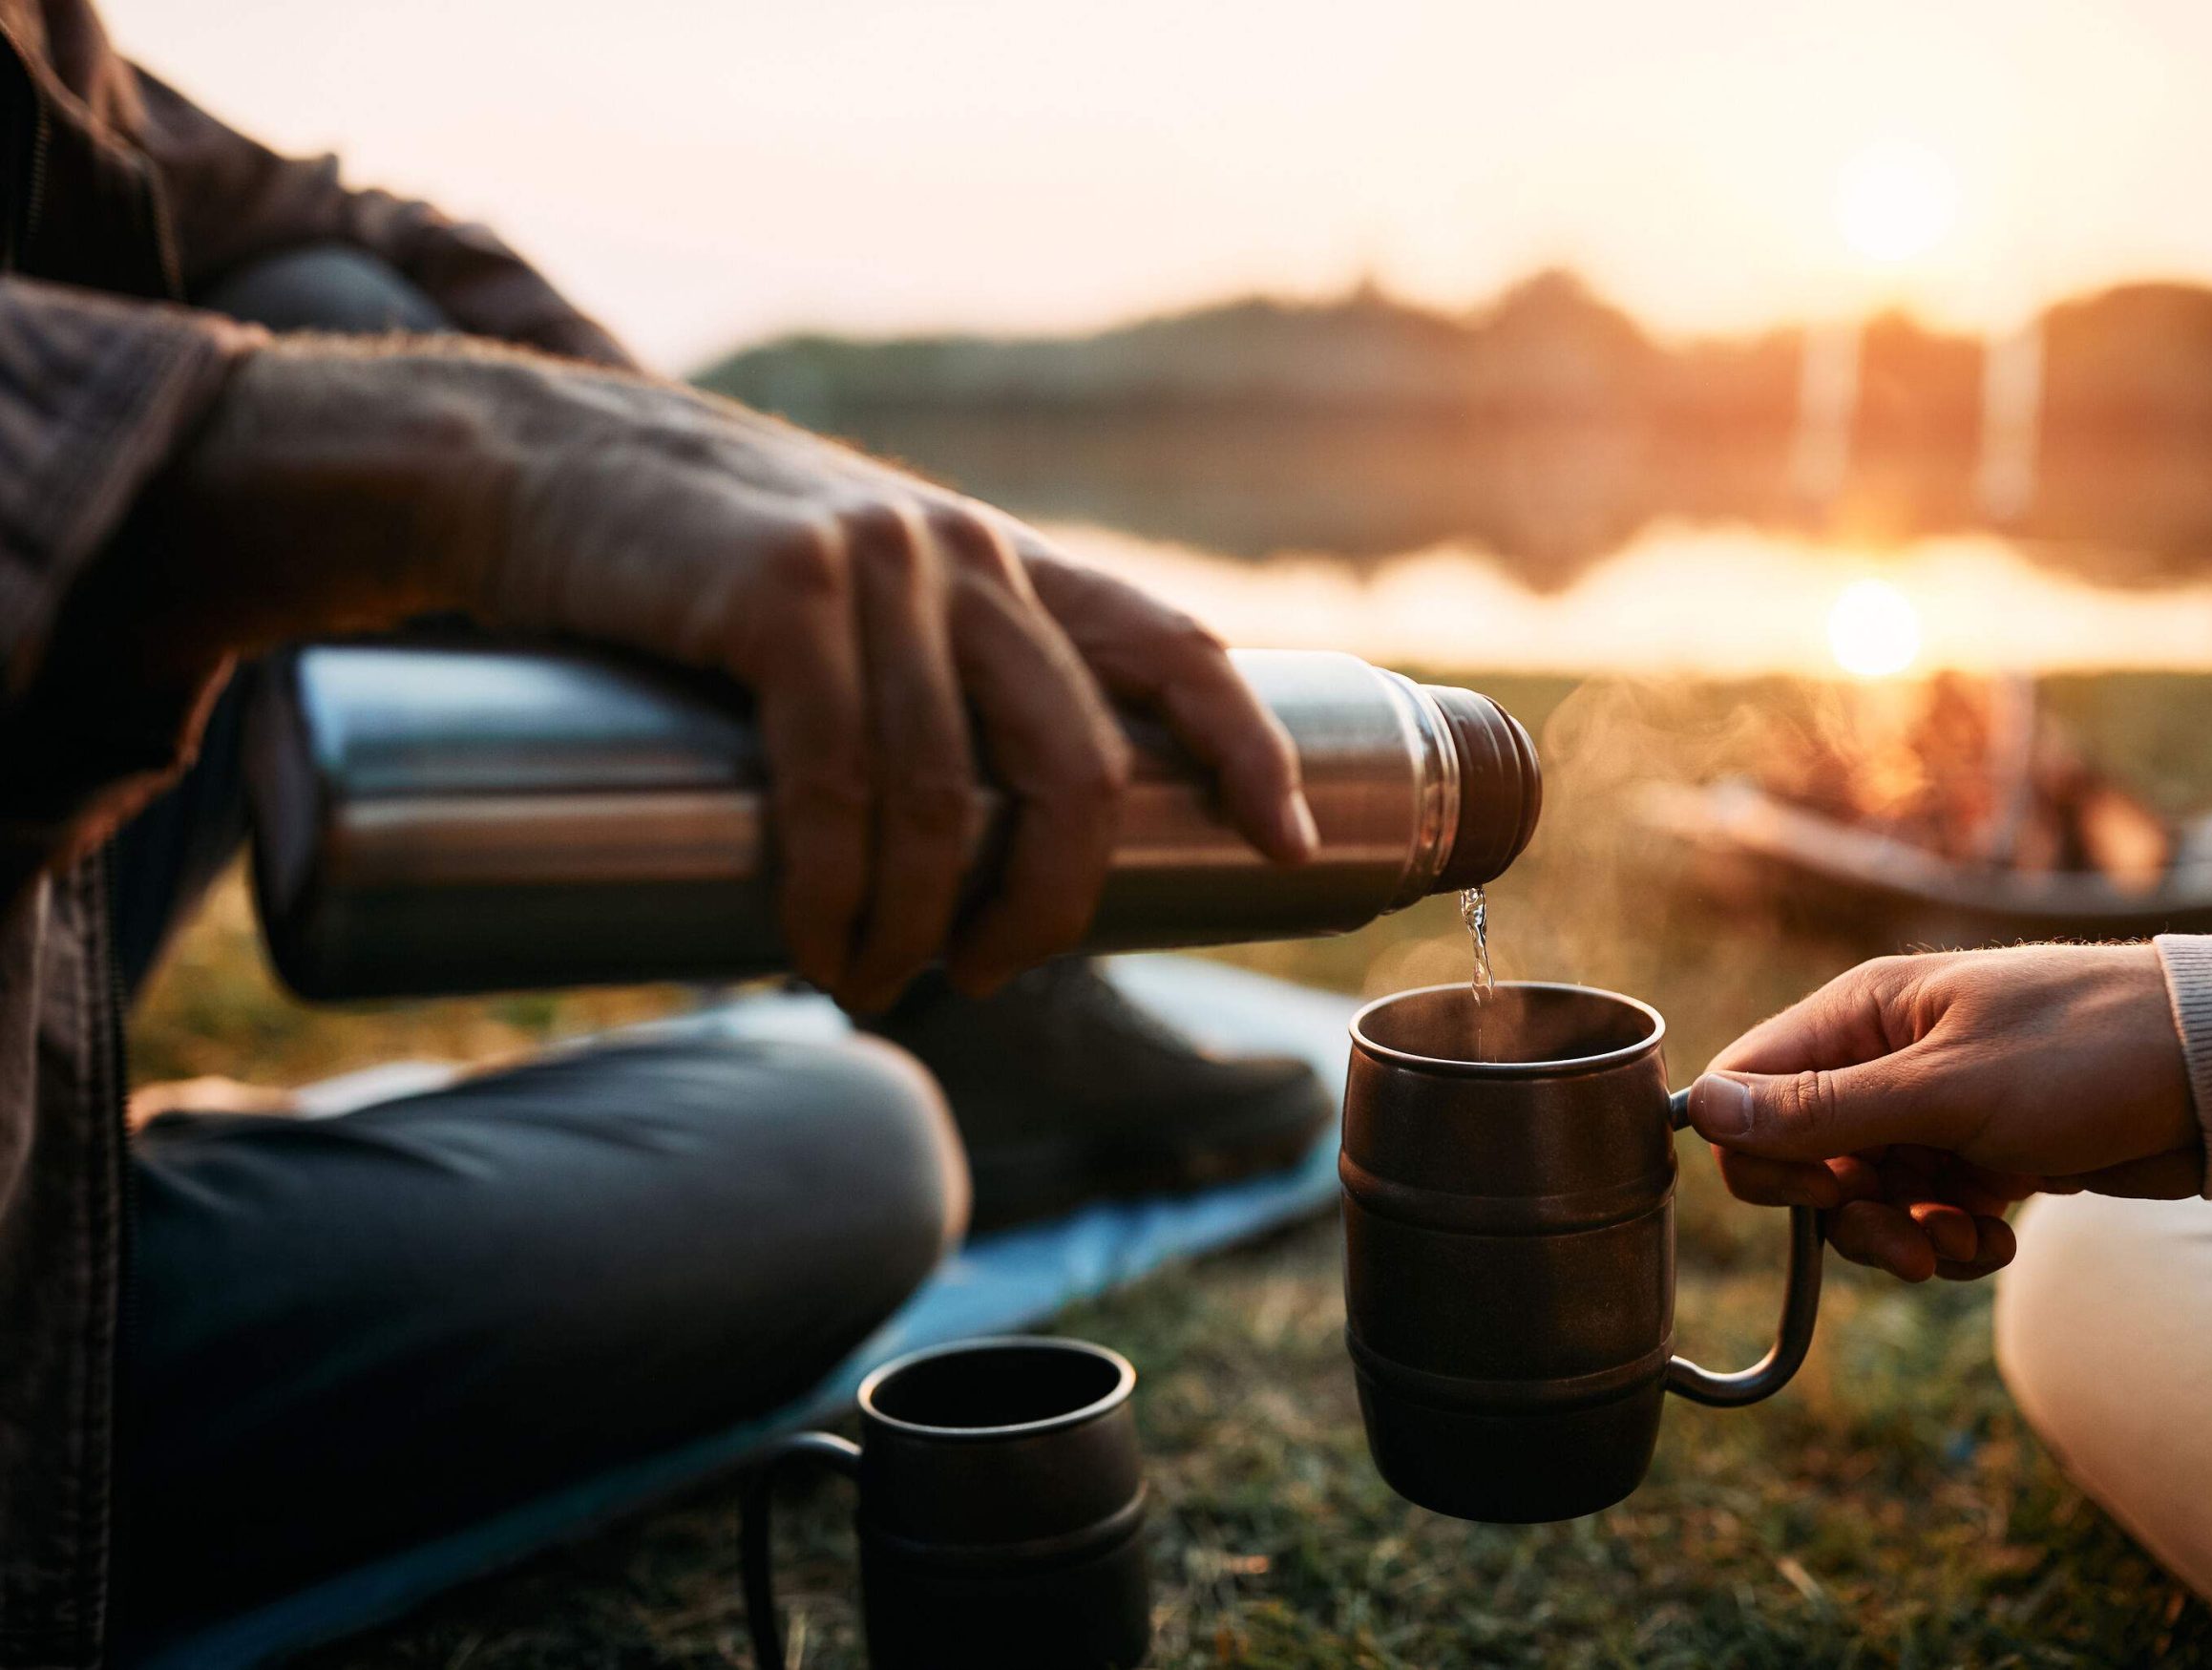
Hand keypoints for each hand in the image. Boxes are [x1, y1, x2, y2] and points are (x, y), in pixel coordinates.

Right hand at [153, 344, 1318, 1008]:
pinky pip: (840, 779)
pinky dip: (837, 887)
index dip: (1249, 748)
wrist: (530, 468)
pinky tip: (819, 943)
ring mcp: (876, 566)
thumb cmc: (695, 574)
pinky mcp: (778, 590)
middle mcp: (963, 554)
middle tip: (983, 977)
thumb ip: (924, 679)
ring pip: (949, 795)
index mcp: (1003, 563)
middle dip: (1049, 903)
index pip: (1175, 647)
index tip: (1292, 846)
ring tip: (873, 985)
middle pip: (1078, 762)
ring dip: (918, 925)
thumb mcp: (849, 601)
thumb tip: (965, 850)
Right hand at [1686, 944, 2199, 1281]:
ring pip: (1864, 1197)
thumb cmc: (2087, 1053)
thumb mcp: (1946, 1088)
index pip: (1746, 1085)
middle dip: (1844, 1215)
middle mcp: (1885, 1057)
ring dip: (1903, 1238)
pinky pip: (1925, 1213)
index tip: (1820, 1193)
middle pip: (1802, 1156)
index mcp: (1860, 1014)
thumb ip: (1821, 1108)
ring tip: (1965, 1243)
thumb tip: (1697, 1109)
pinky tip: (2000, 1235)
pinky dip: (1951, 1239)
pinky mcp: (1981, 1153)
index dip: (1760, 1153)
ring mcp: (1933, 1109)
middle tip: (1903, 1244)